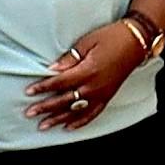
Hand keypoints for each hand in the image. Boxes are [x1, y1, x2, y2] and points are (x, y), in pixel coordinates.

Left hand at [25, 18, 156, 134]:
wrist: (136, 41)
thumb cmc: (112, 37)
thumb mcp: (88, 41)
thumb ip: (70, 58)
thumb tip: (53, 70)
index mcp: (88, 70)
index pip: (60, 83)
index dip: (43, 87)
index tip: (28, 92)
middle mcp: (94, 86)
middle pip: (65, 100)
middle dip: (45, 107)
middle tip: (29, 113)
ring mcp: (102, 93)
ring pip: (76, 111)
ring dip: (58, 119)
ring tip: (43, 125)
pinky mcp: (108, 96)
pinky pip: (93, 114)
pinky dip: (80, 122)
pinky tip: (69, 127)